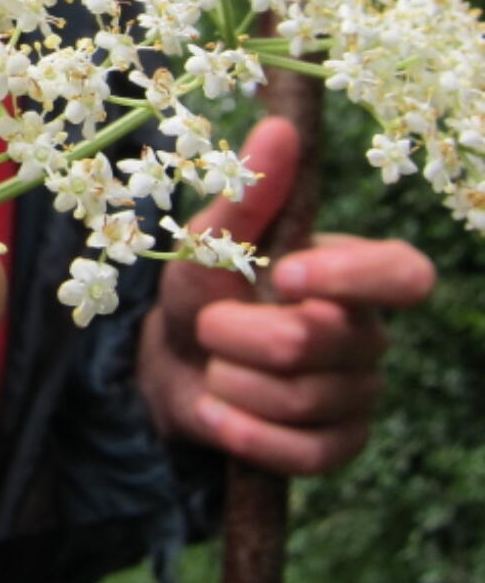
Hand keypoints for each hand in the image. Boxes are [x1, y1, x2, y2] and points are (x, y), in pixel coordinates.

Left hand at [137, 116, 434, 476]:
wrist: (176, 368)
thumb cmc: (204, 290)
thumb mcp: (212, 240)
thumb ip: (248, 191)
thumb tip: (280, 129)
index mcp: (356, 272)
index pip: (405, 275)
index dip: (351, 278)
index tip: (285, 274)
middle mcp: (369, 333)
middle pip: (315, 342)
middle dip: (238, 336)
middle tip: (208, 327)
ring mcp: (359, 394)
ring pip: (300, 400)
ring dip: (232, 383)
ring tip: (213, 367)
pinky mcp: (338, 446)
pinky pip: (303, 453)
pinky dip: (246, 434)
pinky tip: (219, 415)